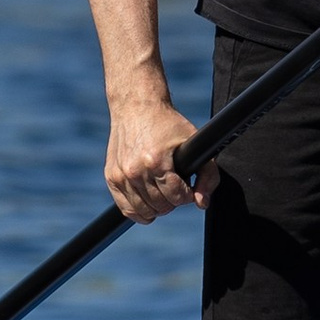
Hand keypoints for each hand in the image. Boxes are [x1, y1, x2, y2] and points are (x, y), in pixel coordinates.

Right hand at [103, 92, 205, 221]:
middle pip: (162, 207)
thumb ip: (207, 174)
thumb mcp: (193, 142)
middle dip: (173, 200)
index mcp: (155, 161)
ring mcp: (121, 176)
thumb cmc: (167, 123)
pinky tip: (149, 203)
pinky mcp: (111, 177)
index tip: (187, 185)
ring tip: (163, 191)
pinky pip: (126, 209)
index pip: (177, 197)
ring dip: (158, 207)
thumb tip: (201, 203)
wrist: (136, 107)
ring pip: (145, 212)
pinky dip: (140, 211)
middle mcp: (135, 171)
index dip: (188, 194)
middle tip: (175, 185)